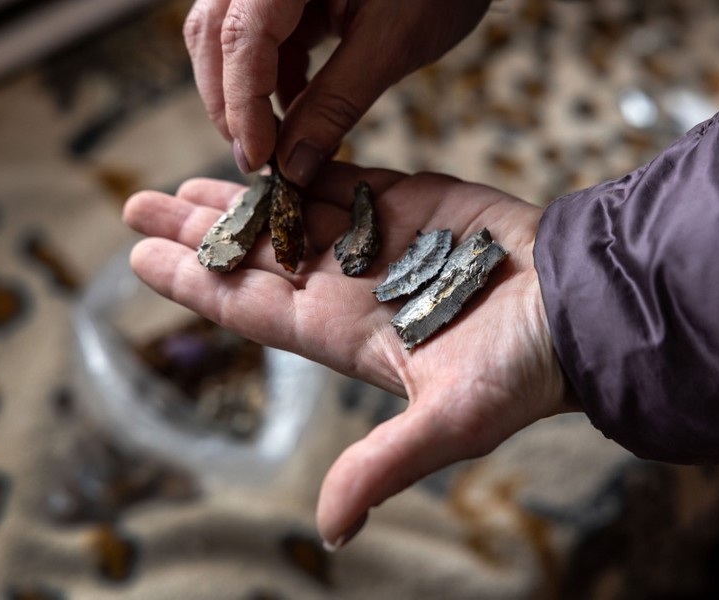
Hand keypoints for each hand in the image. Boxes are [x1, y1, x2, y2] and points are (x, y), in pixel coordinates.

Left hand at [123, 163, 574, 547]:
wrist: (579, 307)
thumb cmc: (521, 368)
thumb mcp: (450, 422)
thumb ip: (383, 465)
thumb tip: (332, 531)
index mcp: (343, 333)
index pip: (250, 307)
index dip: (194, 284)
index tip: (139, 259)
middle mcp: (350, 287)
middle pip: (256, 255)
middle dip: (198, 233)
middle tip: (138, 205)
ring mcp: (378, 241)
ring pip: (291, 213)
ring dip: (239, 197)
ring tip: (187, 183)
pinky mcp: (412, 203)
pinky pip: (343, 179)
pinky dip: (303, 166)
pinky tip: (266, 157)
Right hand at [183, 0, 490, 183]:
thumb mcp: (390, 44)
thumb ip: (336, 104)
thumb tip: (294, 166)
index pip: (242, 36)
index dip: (242, 103)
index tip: (258, 159)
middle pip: (216, 34)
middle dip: (231, 101)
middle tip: (257, 160)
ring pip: (229, 39)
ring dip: (248, 95)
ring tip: (278, 144)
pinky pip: (259, 39)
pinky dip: (272, 80)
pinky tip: (295, 114)